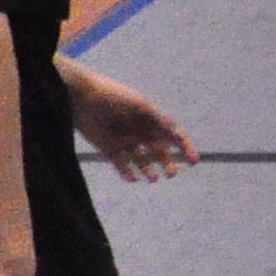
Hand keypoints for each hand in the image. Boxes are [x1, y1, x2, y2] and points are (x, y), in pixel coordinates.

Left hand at [63, 67, 195, 180]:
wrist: (81, 98)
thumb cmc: (113, 97)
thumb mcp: (139, 105)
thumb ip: (157, 118)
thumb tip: (175, 129)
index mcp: (152, 121)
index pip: (174, 136)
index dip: (186, 148)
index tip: (193, 160)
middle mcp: (141, 133)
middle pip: (160, 153)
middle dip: (169, 164)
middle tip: (171, 174)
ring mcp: (126, 143)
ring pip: (143, 162)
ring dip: (149, 171)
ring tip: (152, 178)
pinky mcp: (110, 150)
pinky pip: (122, 166)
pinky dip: (128, 174)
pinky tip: (132, 178)